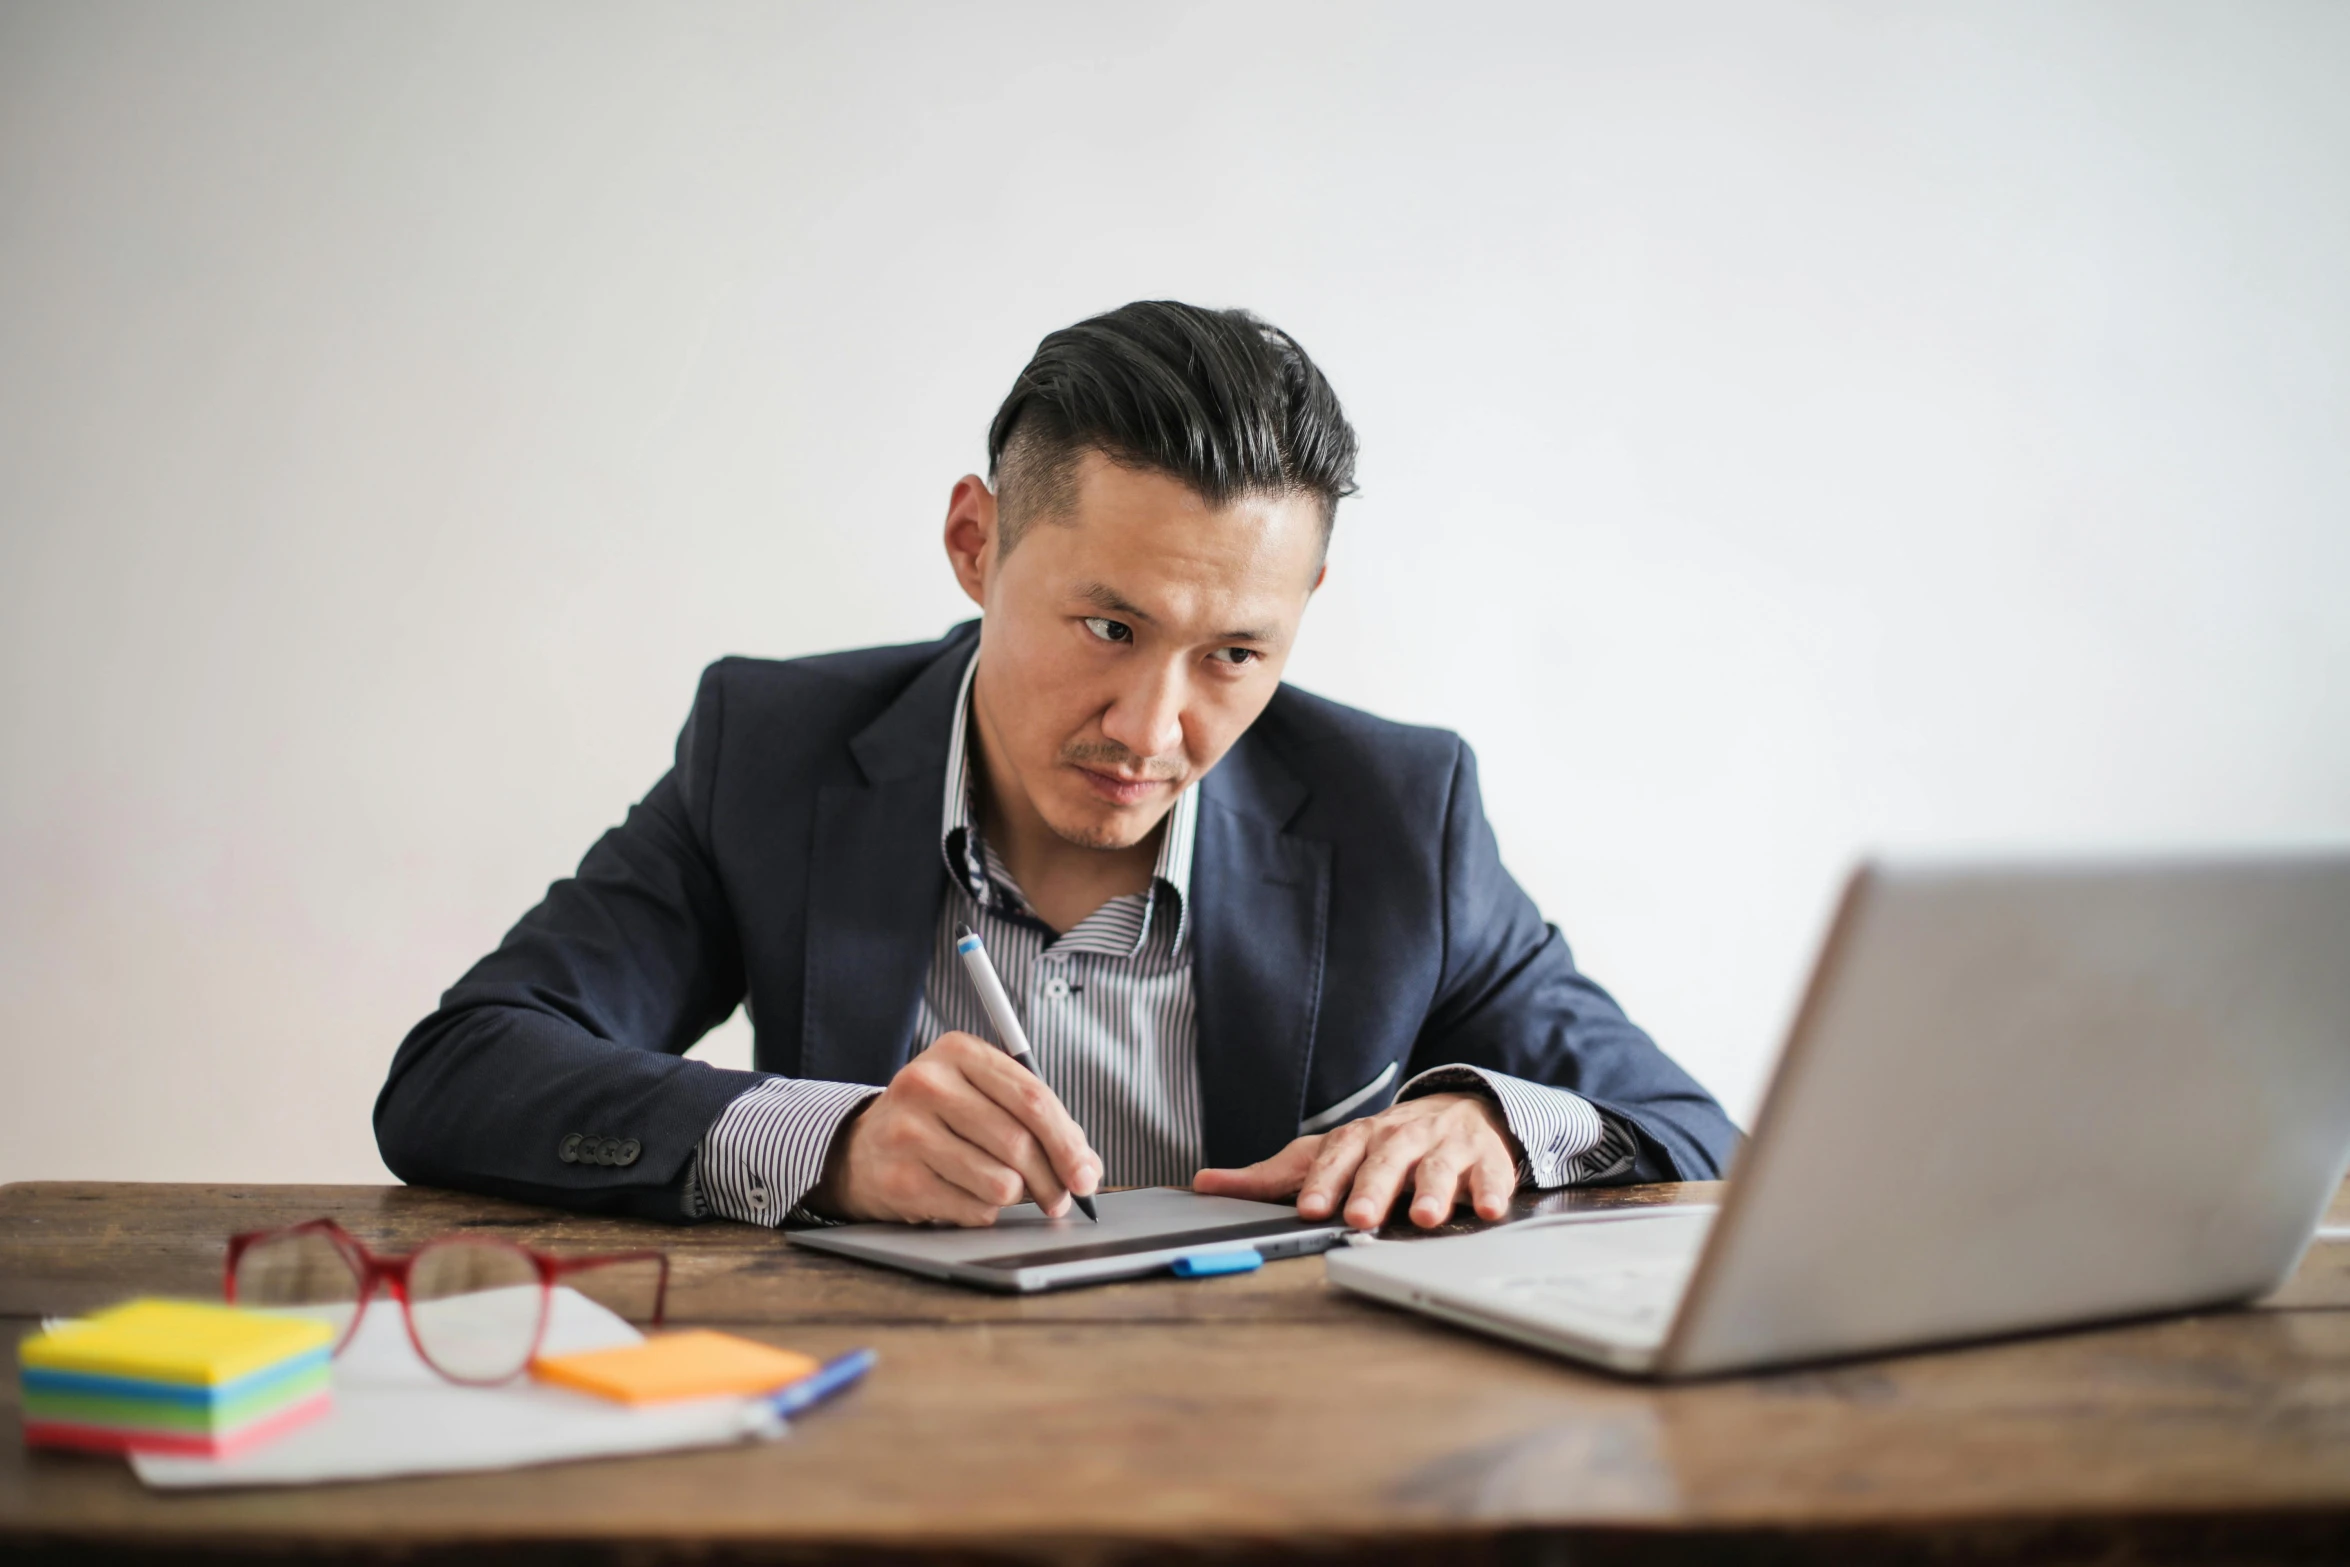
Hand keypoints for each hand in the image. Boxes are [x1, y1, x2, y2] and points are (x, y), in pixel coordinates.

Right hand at [806, 1032, 1102, 1224]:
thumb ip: (1035, 1119)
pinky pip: (974, 1209)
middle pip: (1018, 1142)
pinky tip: (967, 1196)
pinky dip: (984, 1211)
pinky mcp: (900, 1179)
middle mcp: (928, 1084)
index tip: (1086, 1173)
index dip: (1068, 1142)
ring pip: (1000, 1181)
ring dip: (1015, 1196)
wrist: (862, 1147)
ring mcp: (909, 1131)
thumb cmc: (939, 1120)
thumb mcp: (981, 1096)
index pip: (1032, 1098)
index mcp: (958, 1052)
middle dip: (1052, 1180)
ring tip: (1004, 1189)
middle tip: (1060, 1199)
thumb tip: (1087, 1167)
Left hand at [1191, 1092, 1518, 1229]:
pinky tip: (1489, 1210)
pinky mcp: (1486, 1159)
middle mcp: (1401, 1137)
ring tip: (1426, 1217)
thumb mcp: (1329, 1154)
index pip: (1336, 1156)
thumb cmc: (1385, 1144)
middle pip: (1385, 1160)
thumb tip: (1205, 1184)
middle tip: (1361, 1217)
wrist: (1461, 1109)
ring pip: (1438, 1167)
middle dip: (1373, 1188)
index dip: (1323, 1181)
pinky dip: (1492, 1191)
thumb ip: (1272, 1176)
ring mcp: (1445, 1146)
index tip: (1310, 1207)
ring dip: (1433, 1191)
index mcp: (1359, 1138)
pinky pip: (1491, 1175)